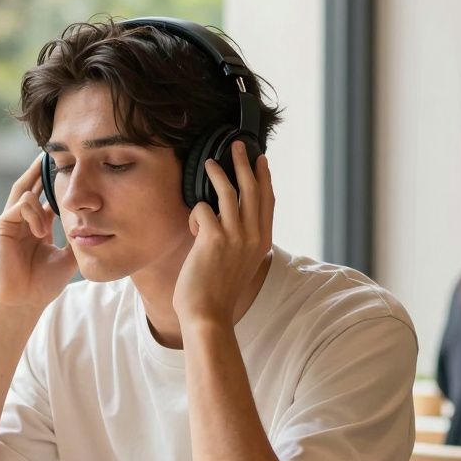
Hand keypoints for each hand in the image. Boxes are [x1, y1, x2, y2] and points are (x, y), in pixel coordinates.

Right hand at [0, 153, 77, 312]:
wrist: (24, 301)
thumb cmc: (43, 284)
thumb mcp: (68, 257)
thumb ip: (77, 238)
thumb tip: (96, 225)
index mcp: (37, 225)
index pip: (46, 196)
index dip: (55, 182)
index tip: (70, 168)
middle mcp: (21, 220)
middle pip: (30, 185)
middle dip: (40, 169)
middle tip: (52, 152)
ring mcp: (9, 222)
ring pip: (24, 192)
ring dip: (41, 205)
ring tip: (47, 230)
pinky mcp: (1, 226)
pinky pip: (20, 206)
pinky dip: (33, 215)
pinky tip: (41, 233)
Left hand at [173, 141, 274, 324]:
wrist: (208, 314)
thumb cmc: (218, 293)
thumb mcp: (240, 264)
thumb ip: (241, 242)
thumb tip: (229, 220)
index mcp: (262, 242)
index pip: (267, 201)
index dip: (264, 178)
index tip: (261, 160)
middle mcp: (253, 236)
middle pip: (252, 190)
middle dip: (245, 164)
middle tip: (238, 145)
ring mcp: (235, 236)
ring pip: (229, 192)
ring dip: (219, 173)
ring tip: (209, 162)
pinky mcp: (214, 238)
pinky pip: (203, 210)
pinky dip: (195, 216)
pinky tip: (193, 229)